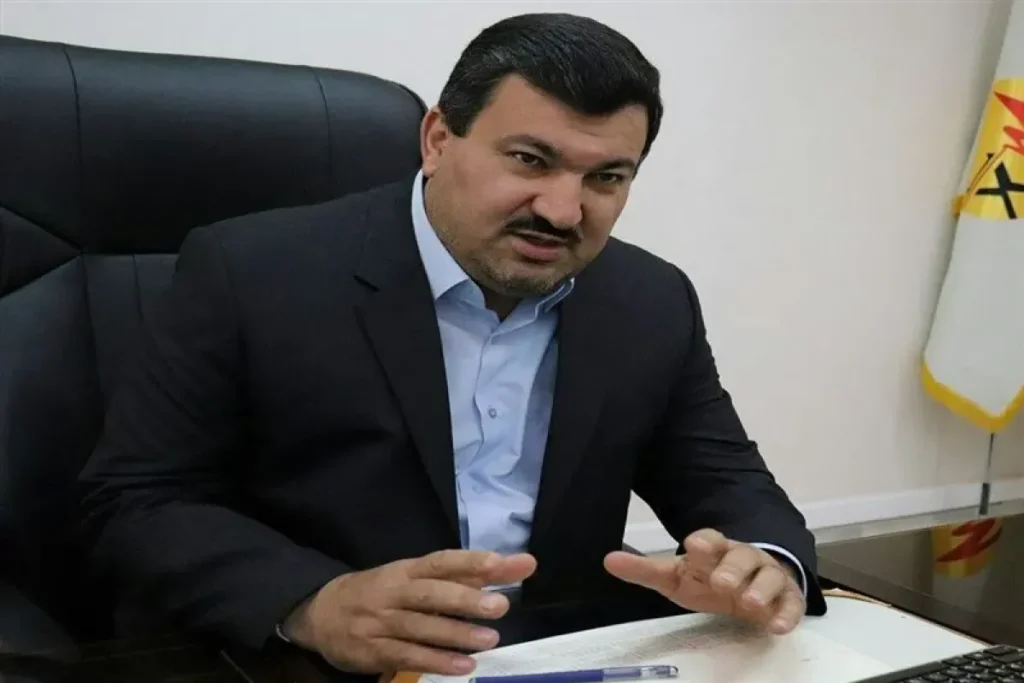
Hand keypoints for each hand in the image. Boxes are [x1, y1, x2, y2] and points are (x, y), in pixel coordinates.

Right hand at [283, 550, 536, 674]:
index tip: (501, 562)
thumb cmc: (378, 593)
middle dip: (465, 599)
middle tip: (500, 606)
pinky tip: (464, 666)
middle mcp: (393, 591)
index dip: (470, 561)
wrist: (319, 613)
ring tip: (490, 639)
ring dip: (456, 634)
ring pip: (420, 627)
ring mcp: (381, 621)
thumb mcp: (410, 578)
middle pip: (430, 593)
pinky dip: (436, 662)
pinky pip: (408, 655)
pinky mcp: (373, 650)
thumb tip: (504, 570)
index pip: (440, 561)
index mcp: (405, 569)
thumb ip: (456, 576)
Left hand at [604, 529, 804, 633]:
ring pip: (769, 576)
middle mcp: (743, 558)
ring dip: (761, 588)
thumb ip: (645, 570)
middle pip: (742, 555)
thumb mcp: (676, 577)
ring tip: (749, 603)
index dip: (704, 542)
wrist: (749, 585)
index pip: (710, 539)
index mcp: (714, 550)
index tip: (694, 546)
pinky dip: (786, 614)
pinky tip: (777, 627)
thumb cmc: (708, 579)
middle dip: (732, 567)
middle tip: (721, 582)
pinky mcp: (785, 598)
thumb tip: (608, 560)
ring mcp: (767, 576)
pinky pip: (790, 603)